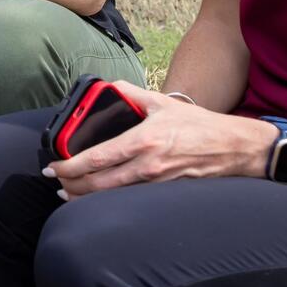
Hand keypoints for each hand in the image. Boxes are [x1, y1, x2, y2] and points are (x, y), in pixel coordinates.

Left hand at [47, 82, 275, 198]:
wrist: (234, 147)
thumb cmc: (198, 124)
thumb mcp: (161, 101)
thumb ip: (130, 92)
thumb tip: (105, 86)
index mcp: (143, 140)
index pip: (97, 158)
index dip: (70, 166)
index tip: (53, 168)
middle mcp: (147, 165)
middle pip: (99, 185)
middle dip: (71, 187)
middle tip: (56, 183)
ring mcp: (157, 183)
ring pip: (113, 197)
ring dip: (87, 198)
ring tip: (69, 194)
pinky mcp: (166, 193)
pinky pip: (130, 199)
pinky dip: (110, 200)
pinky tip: (98, 198)